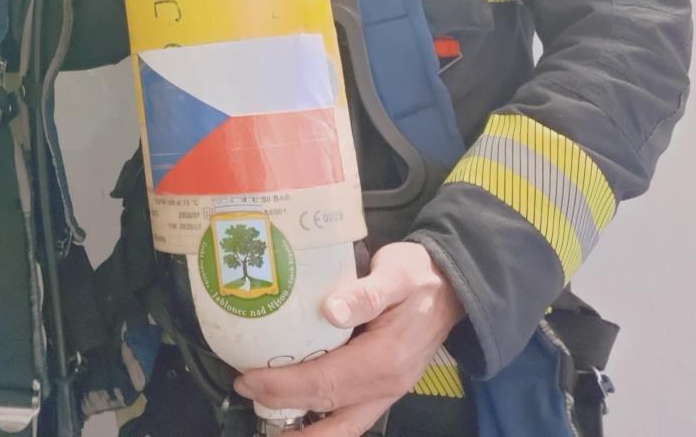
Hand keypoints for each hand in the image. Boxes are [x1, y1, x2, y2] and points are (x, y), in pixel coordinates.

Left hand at [233, 242, 465, 435]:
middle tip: (244, 390)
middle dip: (281, 402)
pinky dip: (325, 424)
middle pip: (326, 405)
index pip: (325, 381)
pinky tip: (301, 415)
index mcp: (385, 359)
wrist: (451, 287)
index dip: (284, 384)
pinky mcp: (385, 388)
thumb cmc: (418, 276)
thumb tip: (330, 311)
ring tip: (272, 427)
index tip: (248, 377)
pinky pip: (352, 417)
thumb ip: (366, 293)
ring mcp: (388, 391)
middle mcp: (386, 385)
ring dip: (306, 431)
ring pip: (343, 425)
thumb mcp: (395, 274)